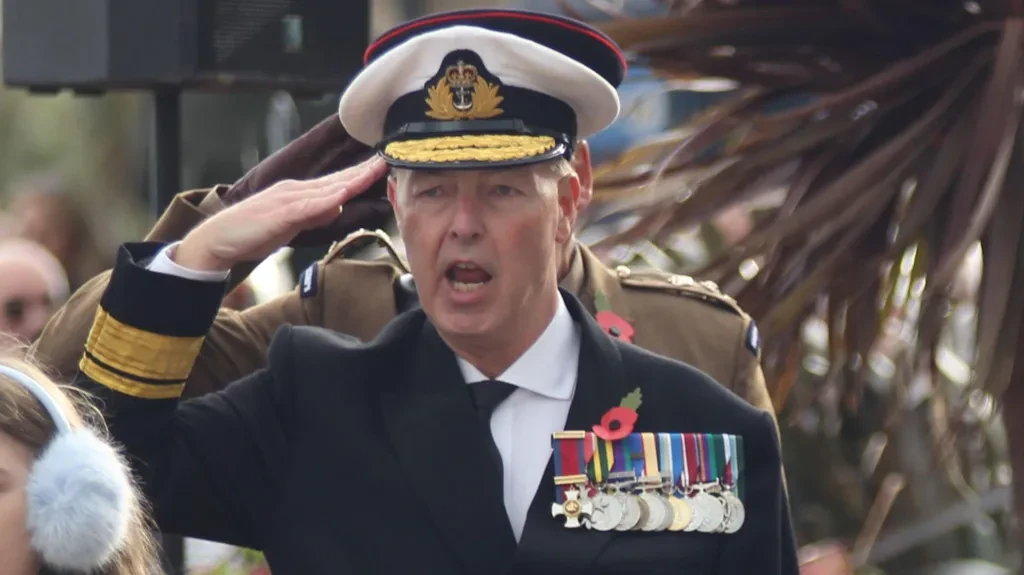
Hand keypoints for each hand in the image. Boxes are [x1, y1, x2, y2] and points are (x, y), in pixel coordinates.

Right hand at [175, 156, 387, 271]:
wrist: (217, 240)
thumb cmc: (252, 233)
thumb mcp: (292, 224)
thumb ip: (315, 214)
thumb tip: (338, 206)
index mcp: (300, 193)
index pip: (337, 182)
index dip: (362, 174)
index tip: (384, 166)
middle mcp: (296, 190)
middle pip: (338, 179)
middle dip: (365, 170)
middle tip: (391, 157)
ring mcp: (288, 200)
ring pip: (328, 188)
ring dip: (354, 179)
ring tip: (377, 169)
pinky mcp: (280, 214)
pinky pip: (308, 207)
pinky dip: (328, 200)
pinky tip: (344, 194)